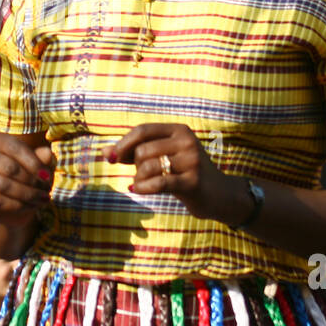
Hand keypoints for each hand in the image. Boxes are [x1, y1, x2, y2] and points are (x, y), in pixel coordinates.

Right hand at [0, 133, 54, 226]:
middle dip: (31, 181)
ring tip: (41, 199)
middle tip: (46, 190)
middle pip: (9, 169)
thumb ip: (41, 157)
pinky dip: (17, 205)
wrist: (4, 193)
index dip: (34, 164)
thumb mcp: (34, 162)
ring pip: (3, 186)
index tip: (47, 176)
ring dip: (26, 195)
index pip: (16, 149)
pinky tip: (30, 206)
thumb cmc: (23, 171)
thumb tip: (47, 154)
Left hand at [108, 123, 236, 220]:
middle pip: (142, 150)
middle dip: (135, 166)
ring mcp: (192, 161)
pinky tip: (138, 190)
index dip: (123, 144)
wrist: (220, 195)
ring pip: (147, 167)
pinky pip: (158, 183)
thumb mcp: (163, 158)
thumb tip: (105, 153)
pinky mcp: (193, 182)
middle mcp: (187, 141)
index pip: (142, 130)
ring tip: (147, 184)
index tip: (112, 158)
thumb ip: (135, 153)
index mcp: (179, 130)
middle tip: (144, 176)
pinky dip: (143, 188)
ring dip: (140, 179)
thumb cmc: (185, 174)